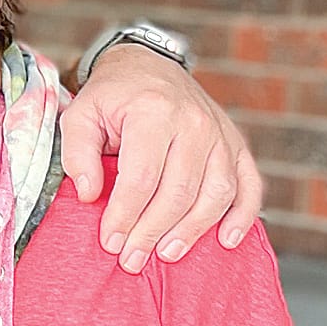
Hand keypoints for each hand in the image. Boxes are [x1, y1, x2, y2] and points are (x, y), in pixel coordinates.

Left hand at [61, 44, 262, 271]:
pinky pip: (249, 184)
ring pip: (216, 193)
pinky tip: (226, 240)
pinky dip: (242, 215)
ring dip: (192, 230)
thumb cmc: (112, 96)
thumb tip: (88, 194)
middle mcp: (194, 122)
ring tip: (167, 254)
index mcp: (154, 113)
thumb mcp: (81, 114)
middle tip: (132, 259)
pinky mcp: (236, 144)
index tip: (109, 242)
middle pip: (179, 191)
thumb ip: (76, 152)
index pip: (141, 177)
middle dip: (153, 231)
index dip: (124, 215)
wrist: (149, 66)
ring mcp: (220, 134)